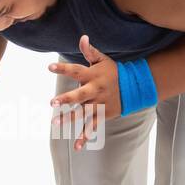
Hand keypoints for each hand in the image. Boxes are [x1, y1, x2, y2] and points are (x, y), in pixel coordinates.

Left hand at [48, 35, 120, 150]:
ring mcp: (100, 104)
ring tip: (55, 122)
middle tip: (52, 102)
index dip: (63, 68)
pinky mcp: (104, 115)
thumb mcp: (102, 60)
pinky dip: (85, 137)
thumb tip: (82, 37)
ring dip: (70, 118)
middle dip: (67, 98)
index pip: (75, 70)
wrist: (135, 87)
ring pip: (83, 113)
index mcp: (92, 75)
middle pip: (79, 95)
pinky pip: (93, 127)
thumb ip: (89, 51)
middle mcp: (95, 90)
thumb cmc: (113, 72)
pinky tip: (76, 147)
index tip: (49, 67)